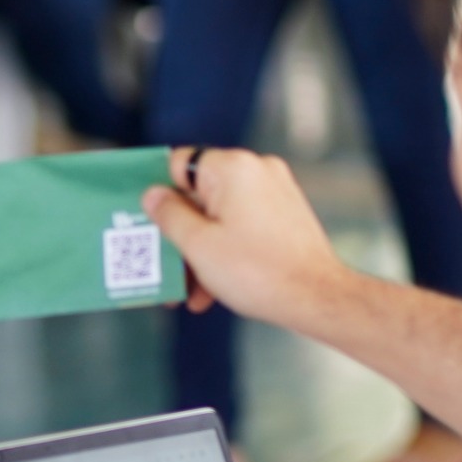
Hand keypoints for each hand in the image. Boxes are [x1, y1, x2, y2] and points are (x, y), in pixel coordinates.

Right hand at [139, 147, 348, 329]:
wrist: (316, 297)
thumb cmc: (259, 272)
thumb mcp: (198, 246)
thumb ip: (169, 215)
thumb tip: (152, 195)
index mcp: (232, 168)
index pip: (179, 163)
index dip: (158, 192)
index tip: (145, 218)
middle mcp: (256, 170)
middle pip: (199, 193)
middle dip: (179, 232)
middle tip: (162, 262)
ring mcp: (274, 191)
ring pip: (220, 214)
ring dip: (200, 249)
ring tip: (188, 289)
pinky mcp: (284, 212)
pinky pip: (242, 224)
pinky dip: (225, 249)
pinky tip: (211, 289)